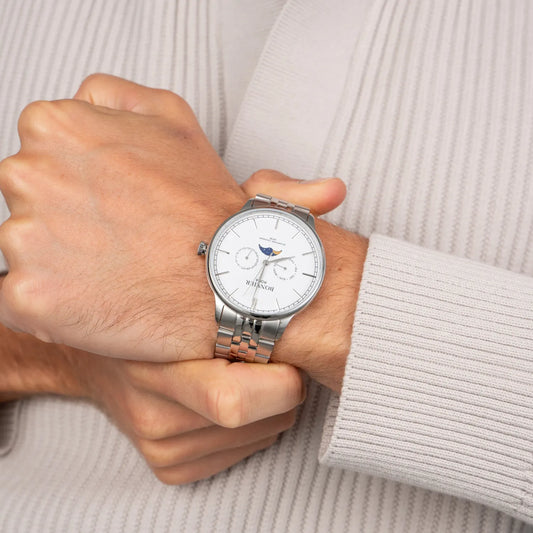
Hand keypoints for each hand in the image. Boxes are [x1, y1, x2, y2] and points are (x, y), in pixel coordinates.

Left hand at [0, 73, 366, 390]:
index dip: (81, 179)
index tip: (111, 200)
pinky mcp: (27, 295)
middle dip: (67, 216)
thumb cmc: (203, 210)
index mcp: (54, 128)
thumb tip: (80, 103)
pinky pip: (24, 297)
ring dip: (62, 260)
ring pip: (26, 249)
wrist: (225, 282)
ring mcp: (23, 239)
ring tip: (116, 266)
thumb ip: (111, 95)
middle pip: (29, 198)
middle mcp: (28, 176)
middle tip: (119, 234)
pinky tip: (99, 296)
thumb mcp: (171, 117)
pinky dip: (56, 301)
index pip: (41, 151)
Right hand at [0, 320, 303, 483]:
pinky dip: (254, 429)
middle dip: (285, 391)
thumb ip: (228, 304)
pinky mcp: (169, 466)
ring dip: (271, 409)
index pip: (232, 400)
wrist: (96, 357)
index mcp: (154, 366)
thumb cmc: (147, 318)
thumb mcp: (179, 298)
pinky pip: (242, 455)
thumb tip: (297, 307)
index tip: (292, 356)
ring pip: (261, 438)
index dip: (280, 381)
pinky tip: (233, 402)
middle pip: (257, 420)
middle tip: (275, 360)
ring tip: (249, 376)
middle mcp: (154, 416)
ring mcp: (161, 447)